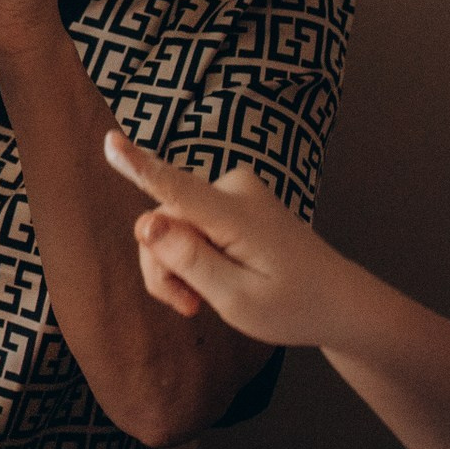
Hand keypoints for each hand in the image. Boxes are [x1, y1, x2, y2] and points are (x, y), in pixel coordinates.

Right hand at [100, 132, 372, 349]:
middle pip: (164, 220)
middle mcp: (234, 190)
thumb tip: (146, 224)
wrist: (339, 303)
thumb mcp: (238, 300)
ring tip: (200, 301)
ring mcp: (235, 191)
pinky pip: (189, 222)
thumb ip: (189, 261)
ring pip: (171, 223)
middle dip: (164, 265)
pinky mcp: (233, 199)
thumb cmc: (293, 307)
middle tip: (189, 307)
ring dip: (176, 265)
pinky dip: (190, 254)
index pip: (177, 188)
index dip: (139, 166)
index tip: (110, 141)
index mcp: (239, 217)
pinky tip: (210, 281)